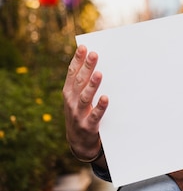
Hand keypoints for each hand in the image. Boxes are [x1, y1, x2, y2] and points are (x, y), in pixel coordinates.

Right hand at [63, 45, 108, 162]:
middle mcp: (71, 102)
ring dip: (92, 85)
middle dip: (87, 67)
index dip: (77, 60)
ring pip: (85, 97)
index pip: (72, 73)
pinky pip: (95, 115)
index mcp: (69, 92)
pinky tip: (106, 98)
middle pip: (79, 82)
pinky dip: (100, 107)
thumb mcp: (78, 98)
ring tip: (99, 74)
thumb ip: (84, 83)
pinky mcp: (88, 125)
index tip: (84, 47)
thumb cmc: (82, 114)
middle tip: (94, 54)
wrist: (79, 143)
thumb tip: (95, 63)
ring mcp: (79, 114)